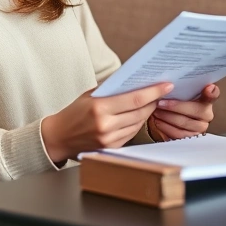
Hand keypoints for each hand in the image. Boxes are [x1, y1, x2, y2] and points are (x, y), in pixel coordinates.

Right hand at [41, 82, 172, 164]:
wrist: (59, 137)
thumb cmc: (75, 112)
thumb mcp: (91, 94)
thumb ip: (112, 88)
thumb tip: (135, 78)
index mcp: (100, 108)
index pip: (135, 99)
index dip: (154, 92)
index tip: (167, 85)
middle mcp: (106, 125)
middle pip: (140, 112)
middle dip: (154, 101)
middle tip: (163, 91)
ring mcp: (109, 139)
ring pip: (138, 123)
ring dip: (148, 112)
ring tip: (153, 101)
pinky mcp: (112, 148)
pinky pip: (132, 133)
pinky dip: (138, 123)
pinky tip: (140, 115)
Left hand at [148, 84, 218, 140]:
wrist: (168, 119)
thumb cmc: (174, 102)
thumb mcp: (178, 93)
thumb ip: (180, 88)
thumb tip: (170, 83)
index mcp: (207, 100)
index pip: (213, 95)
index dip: (212, 92)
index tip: (208, 88)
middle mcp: (207, 114)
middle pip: (195, 111)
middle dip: (175, 107)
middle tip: (160, 102)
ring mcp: (200, 128)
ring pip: (185, 123)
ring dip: (168, 117)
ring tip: (156, 111)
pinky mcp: (190, 138)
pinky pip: (178, 134)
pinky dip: (165, 127)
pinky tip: (157, 121)